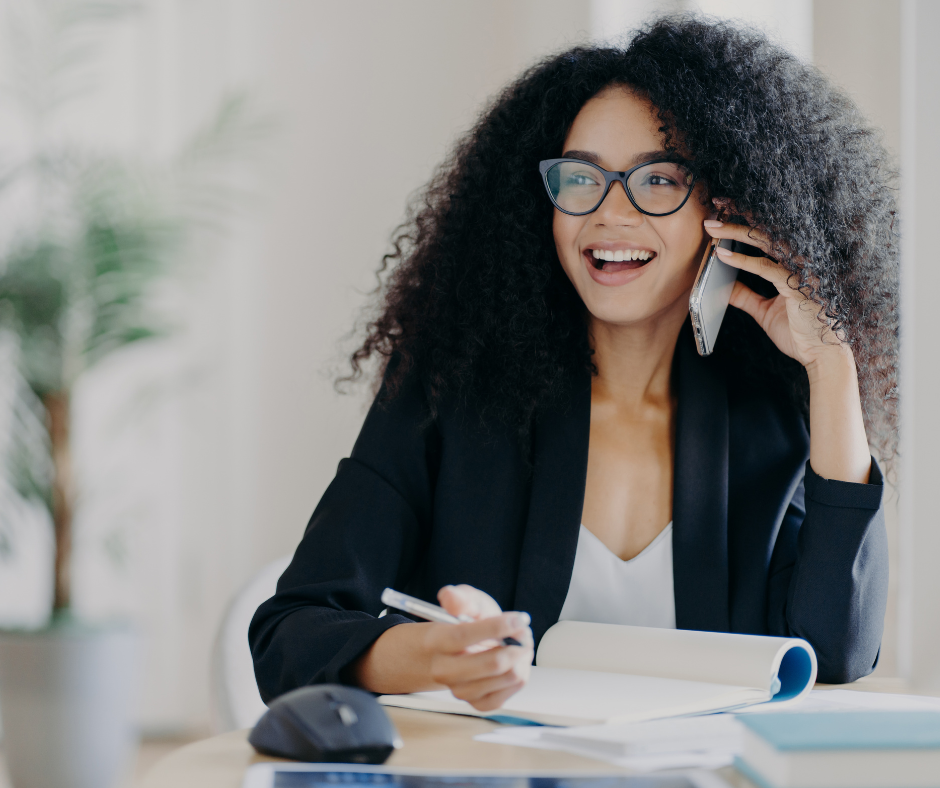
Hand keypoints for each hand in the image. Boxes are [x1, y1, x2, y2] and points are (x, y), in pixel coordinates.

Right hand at [424, 584, 532, 710]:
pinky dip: (520, 674)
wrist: (455, 651)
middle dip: (518, 643)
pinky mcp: (477, 703)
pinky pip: (511, 690)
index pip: (465, 636)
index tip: (519, 619)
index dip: (497, 627)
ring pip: (509, 676)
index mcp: (436, 641)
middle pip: (493, 663)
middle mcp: (444, 670)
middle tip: (523, 631)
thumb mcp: (464, 602)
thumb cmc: (464, 623)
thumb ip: (459, 597)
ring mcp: (460, 690)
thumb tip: (450, 596)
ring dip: (522, 657)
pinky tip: (514, 662)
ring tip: (518, 644)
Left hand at [704, 202, 870, 483]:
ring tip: (711, 229)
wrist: (823, 358)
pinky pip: (766, 268)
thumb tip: (722, 287)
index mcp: (795, 266)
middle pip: (765, 232)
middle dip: (738, 219)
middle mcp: (800, 264)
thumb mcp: (765, 312)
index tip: (722, 211)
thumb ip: (745, 296)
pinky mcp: (799, 287)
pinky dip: (742, 260)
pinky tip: (721, 255)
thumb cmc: (801, 335)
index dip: (745, 222)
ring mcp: (802, 272)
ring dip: (736, 233)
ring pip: (766, 242)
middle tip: (711, 211)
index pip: (767, 237)